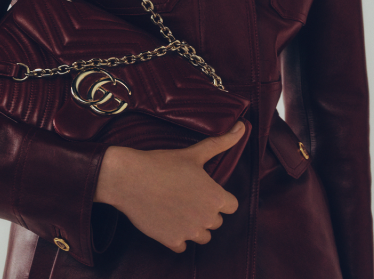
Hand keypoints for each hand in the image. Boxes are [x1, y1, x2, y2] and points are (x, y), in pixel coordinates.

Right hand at [94, 121, 244, 252]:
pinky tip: (168, 219)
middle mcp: (206, 218)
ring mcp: (189, 232)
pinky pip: (183, 246)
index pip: (232, 206)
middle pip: (216, 221)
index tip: (205, 190)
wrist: (131, 179)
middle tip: (188, 195)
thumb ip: (222, 143)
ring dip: (195, 226)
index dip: (220, 197)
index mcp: (215, 197)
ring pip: (203, 236)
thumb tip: (242, 127)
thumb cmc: (164, 163)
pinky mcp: (172, 241)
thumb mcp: (195, 153)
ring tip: (180, 209)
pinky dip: (177, 236)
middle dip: (206, 210)